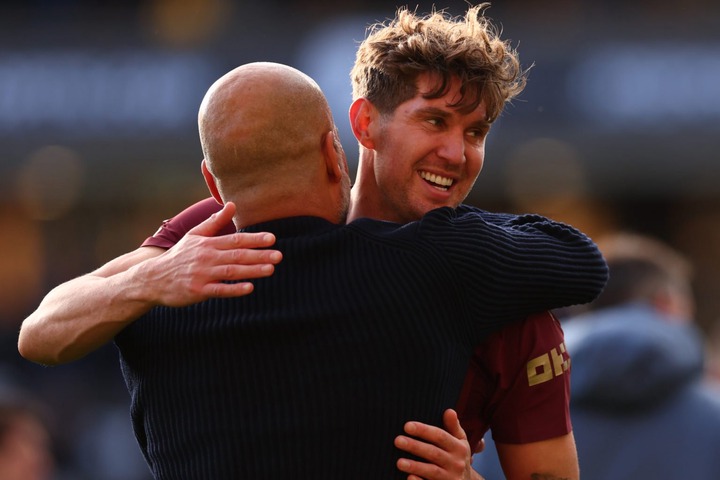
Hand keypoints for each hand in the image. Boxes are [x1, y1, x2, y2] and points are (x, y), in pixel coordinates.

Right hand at [137, 202, 282, 305]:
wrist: (153, 278)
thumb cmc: (179, 256)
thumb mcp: (194, 235)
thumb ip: (214, 222)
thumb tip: (231, 204)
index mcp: (208, 243)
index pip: (235, 239)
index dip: (254, 239)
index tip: (272, 238)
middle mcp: (207, 257)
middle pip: (237, 255)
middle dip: (259, 255)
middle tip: (279, 255)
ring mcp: (202, 274)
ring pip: (231, 271)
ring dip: (252, 270)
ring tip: (271, 269)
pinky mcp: (198, 290)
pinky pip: (219, 290)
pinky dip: (235, 289)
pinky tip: (250, 288)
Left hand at [395, 409, 480, 479]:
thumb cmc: (458, 458)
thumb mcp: (461, 442)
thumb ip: (454, 427)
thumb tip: (449, 411)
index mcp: (459, 448)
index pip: (440, 436)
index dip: (424, 430)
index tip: (407, 426)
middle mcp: (456, 463)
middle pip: (434, 453)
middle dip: (415, 446)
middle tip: (397, 440)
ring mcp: (450, 478)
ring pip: (432, 471)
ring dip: (415, 466)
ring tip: (399, 462)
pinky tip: (409, 478)